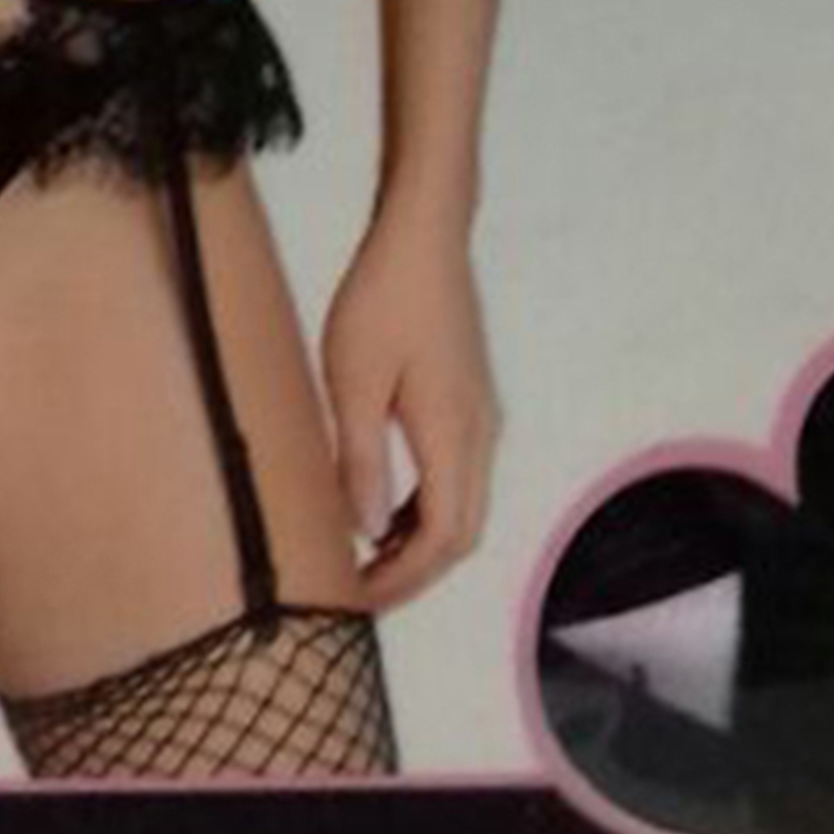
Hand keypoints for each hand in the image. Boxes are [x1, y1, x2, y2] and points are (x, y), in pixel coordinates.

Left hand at [320, 188, 499, 612]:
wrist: (425, 235)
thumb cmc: (381, 299)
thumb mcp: (352, 379)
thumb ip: (362, 459)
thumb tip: (367, 531)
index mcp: (453, 435)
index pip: (442, 538)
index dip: (402, 579)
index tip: (354, 598)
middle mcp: (481, 434)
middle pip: (462, 533)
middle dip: (414, 572)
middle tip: (359, 590)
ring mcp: (482, 417)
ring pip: (464, 506)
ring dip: (421, 541)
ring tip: (366, 557)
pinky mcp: (472, 400)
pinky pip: (459, 477)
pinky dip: (427, 507)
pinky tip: (386, 505)